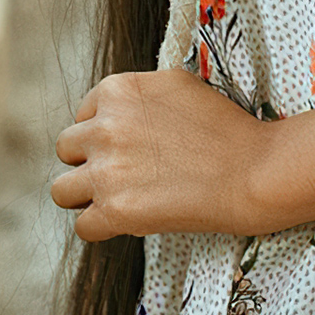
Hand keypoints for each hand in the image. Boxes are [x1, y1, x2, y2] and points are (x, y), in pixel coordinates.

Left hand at [51, 67, 271, 240]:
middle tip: (121, 176)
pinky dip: (102, 228)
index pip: (83, 115)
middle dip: (89, 163)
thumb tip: (114, 111)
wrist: (253, 170)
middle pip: (66, 150)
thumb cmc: (226, 129)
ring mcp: (106, 170)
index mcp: (117, 90)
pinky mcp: (116, 210)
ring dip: (85, 197)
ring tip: (115, 201)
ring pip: (61, 191)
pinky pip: (83, 227)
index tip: (128, 148)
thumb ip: (136, 96)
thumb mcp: (176, 85)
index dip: (103, 135)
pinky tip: (127, 222)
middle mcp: (104, 126)